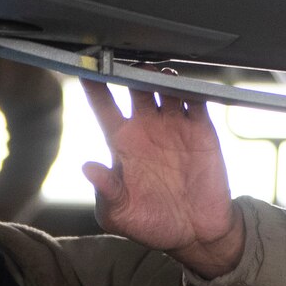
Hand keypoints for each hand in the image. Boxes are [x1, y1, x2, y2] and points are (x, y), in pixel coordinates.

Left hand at [81, 78, 244, 277]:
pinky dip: (191, 85)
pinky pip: (196, 98)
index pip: (104, 107)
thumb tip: (87, 167)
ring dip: (159, 72)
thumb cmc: (151, 225)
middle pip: (134, 87)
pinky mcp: (201, 128)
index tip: (85, 65)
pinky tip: (184, 78)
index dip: (94, 86)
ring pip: (164, 86)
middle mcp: (146, 129)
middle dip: (128, 67)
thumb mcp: (120, 215)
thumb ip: (106, 190)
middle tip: (124, 52)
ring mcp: (174, 126)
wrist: (196, 234)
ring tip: (154, 66)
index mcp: (122, 145)